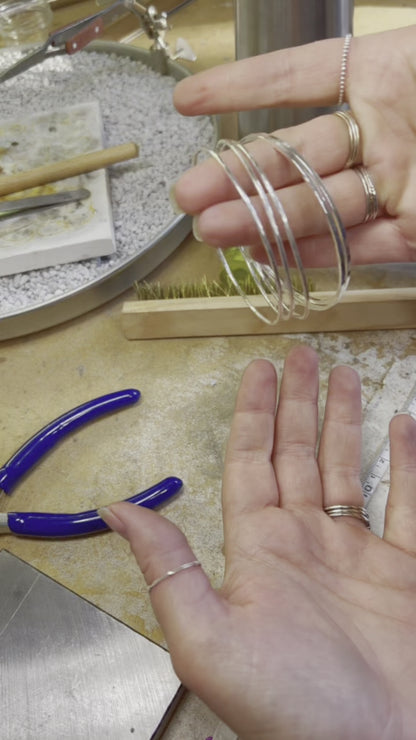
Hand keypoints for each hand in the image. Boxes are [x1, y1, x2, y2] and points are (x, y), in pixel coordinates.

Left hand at [102, 346, 415, 739]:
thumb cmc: (290, 703)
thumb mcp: (207, 636)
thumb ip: (166, 567)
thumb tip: (114, 509)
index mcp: (260, 549)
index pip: (252, 461)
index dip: (254, 413)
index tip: (259, 370)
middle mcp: (306, 543)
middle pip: (298, 453)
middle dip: (297, 402)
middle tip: (301, 355)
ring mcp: (358, 555)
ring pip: (349, 466)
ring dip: (344, 420)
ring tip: (343, 375)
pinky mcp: (406, 572)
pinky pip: (409, 505)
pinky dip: (409, 464)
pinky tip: (403, 426)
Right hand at [172, 26, 415, 266]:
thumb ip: (363, 61)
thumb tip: (278, 70)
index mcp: (386, 76)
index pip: (301, 78)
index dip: (244, 87)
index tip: (186, 102)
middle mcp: (382, 134)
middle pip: (296, 156)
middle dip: (237, 175)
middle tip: (187, 195)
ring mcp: (397, 187)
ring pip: (319, 206)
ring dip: (262, 219)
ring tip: (211, 230)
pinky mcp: (415, 233)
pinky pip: (360, 247)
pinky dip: (315, 254)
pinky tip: (265, 253)